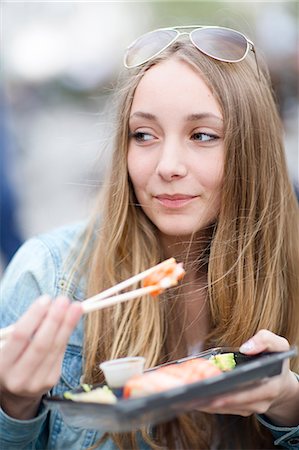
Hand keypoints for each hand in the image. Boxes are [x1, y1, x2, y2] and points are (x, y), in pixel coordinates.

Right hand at [0, 295, 82, 418]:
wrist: (15, 390)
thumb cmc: (11, 357)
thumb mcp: (8, 345)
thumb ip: (23, 329)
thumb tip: (49, 306)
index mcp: (2, 365)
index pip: (20, 336)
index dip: (34, 316)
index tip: (46, 299)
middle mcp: (18, 377)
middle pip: (40, 344)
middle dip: (54, 319)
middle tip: (64, 300)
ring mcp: (36, 382)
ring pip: (54, 349)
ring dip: (67, 325)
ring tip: (75, 307)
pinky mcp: (50, 381)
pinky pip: (60, 354)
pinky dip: (66, 334)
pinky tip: (72, 320)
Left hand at [200, 330, 298, 425]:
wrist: (280, 379)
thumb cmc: (275, 360)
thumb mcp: (278, 345)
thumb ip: (265, 341)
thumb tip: (246, 348)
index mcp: (271, 387)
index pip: (251, 393)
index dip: (233, 393)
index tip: (215, 387)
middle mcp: (261, 402)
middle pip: (234, 404)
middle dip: (214, 399)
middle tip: (195, 393)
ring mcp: (250, 408)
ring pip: (226, 409)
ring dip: (208, 403)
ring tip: (191, 394)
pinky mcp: (240, 409)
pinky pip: (223, 409)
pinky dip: (209, 404)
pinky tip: (195, 396)